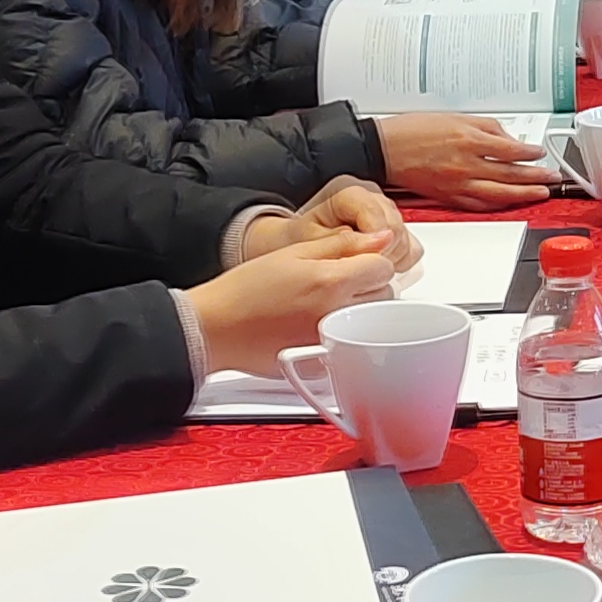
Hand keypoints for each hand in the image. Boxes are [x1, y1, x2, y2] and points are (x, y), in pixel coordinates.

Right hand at [189, 229, 405, 375]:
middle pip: (384, 296)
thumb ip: (342, 244)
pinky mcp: (323, 362)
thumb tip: (380, 240)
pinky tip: (317, 324)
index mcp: (331, 282)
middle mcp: (336, 315)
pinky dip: (344, 333)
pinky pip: (351, 343)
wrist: (216, 329)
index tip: (356, 261)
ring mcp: (331, 342)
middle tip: (339, 281)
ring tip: (326, 302)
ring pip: (371, 321)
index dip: (371, 260)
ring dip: (360, 309)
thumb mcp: (293, 252)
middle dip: (370, 285)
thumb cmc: (245, 290)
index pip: (384, 268)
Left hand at [296, 174, 418, 269]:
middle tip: (358, 269)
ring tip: (362, 266)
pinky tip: (375, 264)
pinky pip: (411, 247)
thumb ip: (342, 242)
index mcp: (349, 191)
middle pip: (396, 229)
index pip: (379, 217)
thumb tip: (374, 246)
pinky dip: (398, 261)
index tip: (362, 265)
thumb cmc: (303, 238)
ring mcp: (386, 210)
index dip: (375, 247)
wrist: (298, 240)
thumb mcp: (311, 240)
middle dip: (381, 256)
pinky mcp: (396, 226)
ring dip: (389, 260)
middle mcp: (372, 196)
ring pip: (406, 239)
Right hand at [375, 111, 559, 209]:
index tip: (540, 154)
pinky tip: (509, 203)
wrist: (384, 148)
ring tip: (540, 194)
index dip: (531, 154)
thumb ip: (486, 128)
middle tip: (552, 178)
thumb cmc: (413, 130)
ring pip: (499, 193)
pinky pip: (479, 205)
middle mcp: (466, 164)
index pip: (511, 150)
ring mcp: (458, 183)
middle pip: (510, 174)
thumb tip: (508, 141)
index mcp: (469, 139)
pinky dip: (497, 205)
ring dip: (523, 194)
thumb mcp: (455, 117)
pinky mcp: (448, 197)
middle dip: (536, 177)